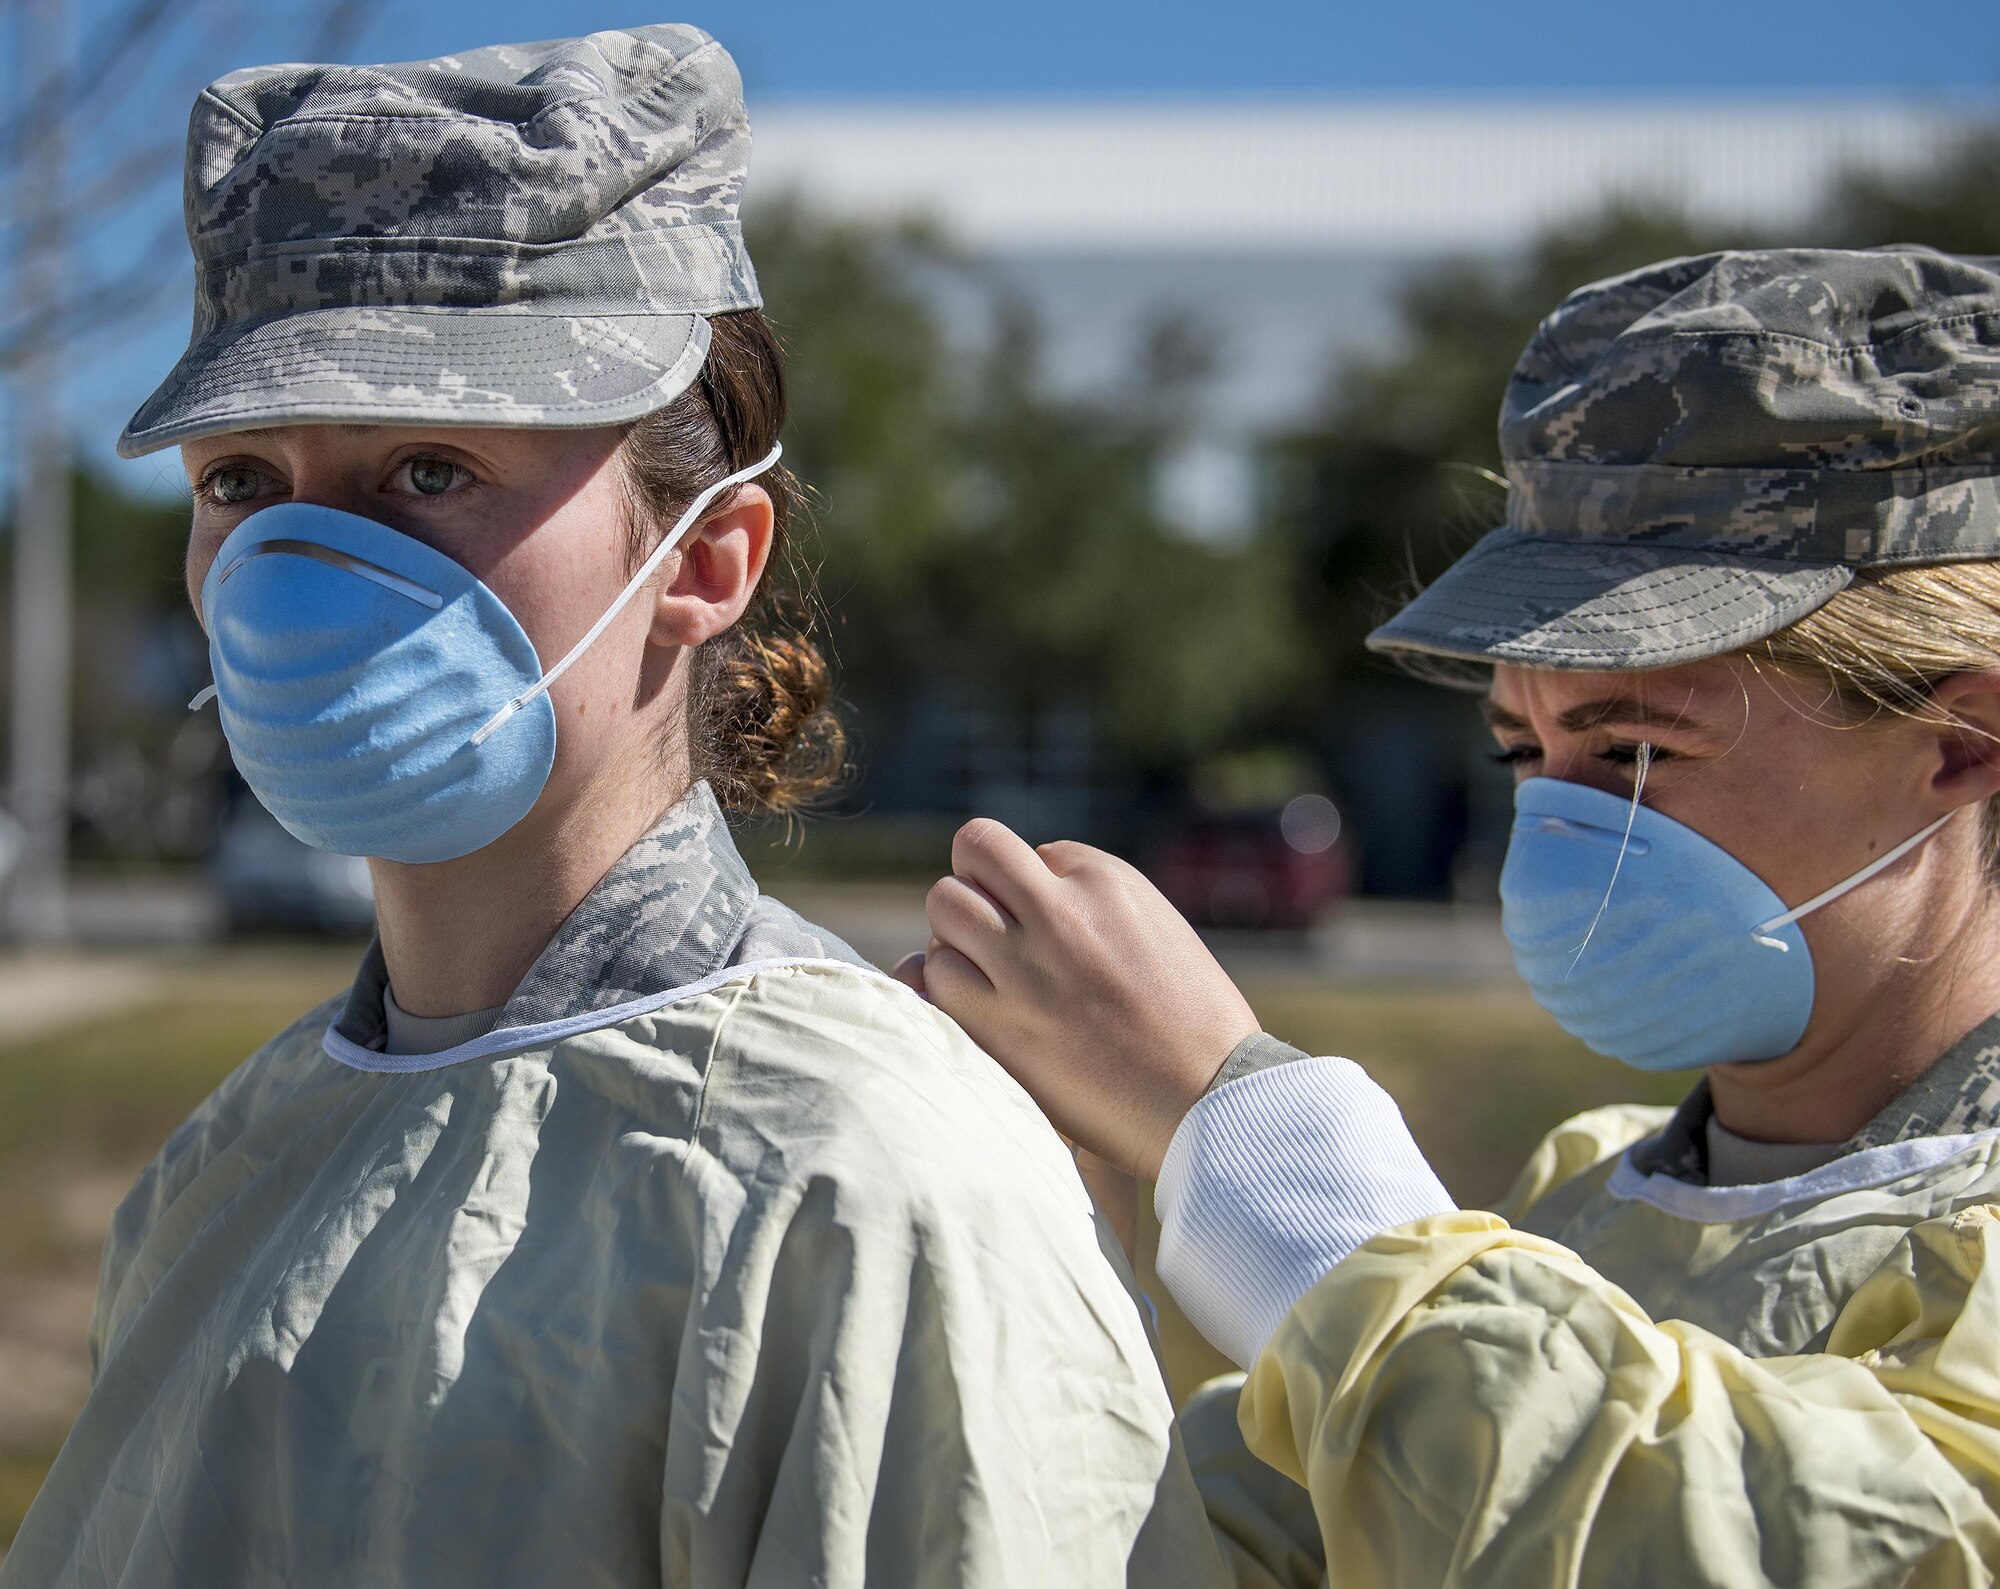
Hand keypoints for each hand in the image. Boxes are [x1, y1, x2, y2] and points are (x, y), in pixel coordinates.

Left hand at [917, 818, 1258, 1179]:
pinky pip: (932, 974)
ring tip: (985, 973)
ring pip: (944, 905)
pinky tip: (975, 1009)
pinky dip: (943, 985)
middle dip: (979, 887)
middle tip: (998, 935)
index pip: (1036, 853)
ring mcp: (1023, 964)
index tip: (1055, 930)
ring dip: (956, 934)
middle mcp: (1060, 911)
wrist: (1207, 1101)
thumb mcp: (1158, 931)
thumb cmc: (1195, 1026)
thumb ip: (1097, 903)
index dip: (1037, 891)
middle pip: (976, 851)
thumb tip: (1035, 888)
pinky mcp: (997, 1023)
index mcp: (1107, 882)